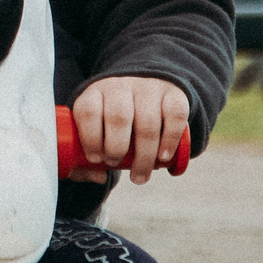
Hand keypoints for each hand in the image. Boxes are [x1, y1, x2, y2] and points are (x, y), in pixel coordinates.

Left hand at [70, 75, 189, 185]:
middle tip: (115, 164)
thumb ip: (88, 155)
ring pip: (148, 122)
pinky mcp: (174, 93)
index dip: (90, 138)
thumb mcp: (94, 128)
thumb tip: (98, 177)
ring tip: (140, 175)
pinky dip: (170, 140)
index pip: (89, 111)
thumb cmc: (112, 118)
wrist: (145, 86)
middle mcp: (121, 87)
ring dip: (144, 155)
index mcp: (95, 94)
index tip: (95, 159)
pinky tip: (163, 158)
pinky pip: (175, 116)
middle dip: (116, 147)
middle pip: (118, 117)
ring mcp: (148, 88)